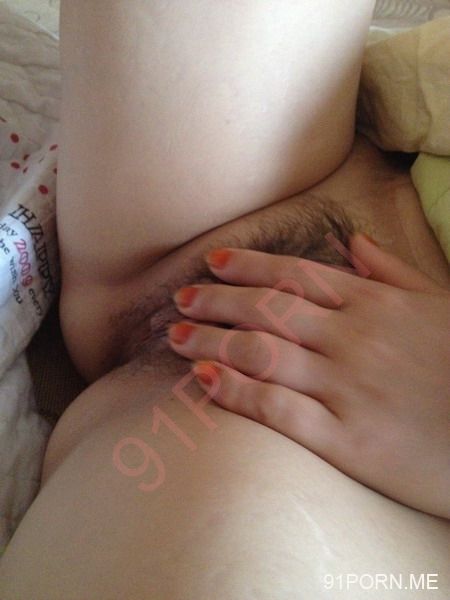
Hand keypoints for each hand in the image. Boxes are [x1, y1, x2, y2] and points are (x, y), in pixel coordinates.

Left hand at [168, 234, 449, 517]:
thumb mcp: (439, 304)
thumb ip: (392, 271)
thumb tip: (353, 242)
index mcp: (373, 304)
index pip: (295, 276)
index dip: (248, 266)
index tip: (213, 263)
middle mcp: (352, 337)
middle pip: (267, 310)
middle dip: (216, 302)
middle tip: (180, 300)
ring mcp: (346, 387)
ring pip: (260, 353)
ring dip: (210, 342)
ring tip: (174, 337)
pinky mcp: (346, 439)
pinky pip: (277, 408)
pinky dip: (235, 392)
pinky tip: (201, 382)